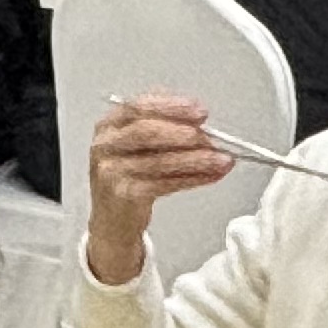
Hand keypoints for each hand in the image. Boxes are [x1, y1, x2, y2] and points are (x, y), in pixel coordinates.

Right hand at [83, 94, 236, 281]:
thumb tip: (202, 126)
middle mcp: (106, 145)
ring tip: (222, 160)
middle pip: (146, 132)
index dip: (172, 107)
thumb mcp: (141, 147)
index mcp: (110, 125)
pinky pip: (164, 184)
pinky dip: (192, 179)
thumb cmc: (130, 177)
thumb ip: (166, 129)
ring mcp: (111, 171)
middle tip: (211, 139)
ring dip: (196, 160)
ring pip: (159, 161)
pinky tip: (210, 176)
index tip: (200, 112)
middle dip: (183, 134)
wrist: (112, 220)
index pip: (139, 107)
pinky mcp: (124, 195)